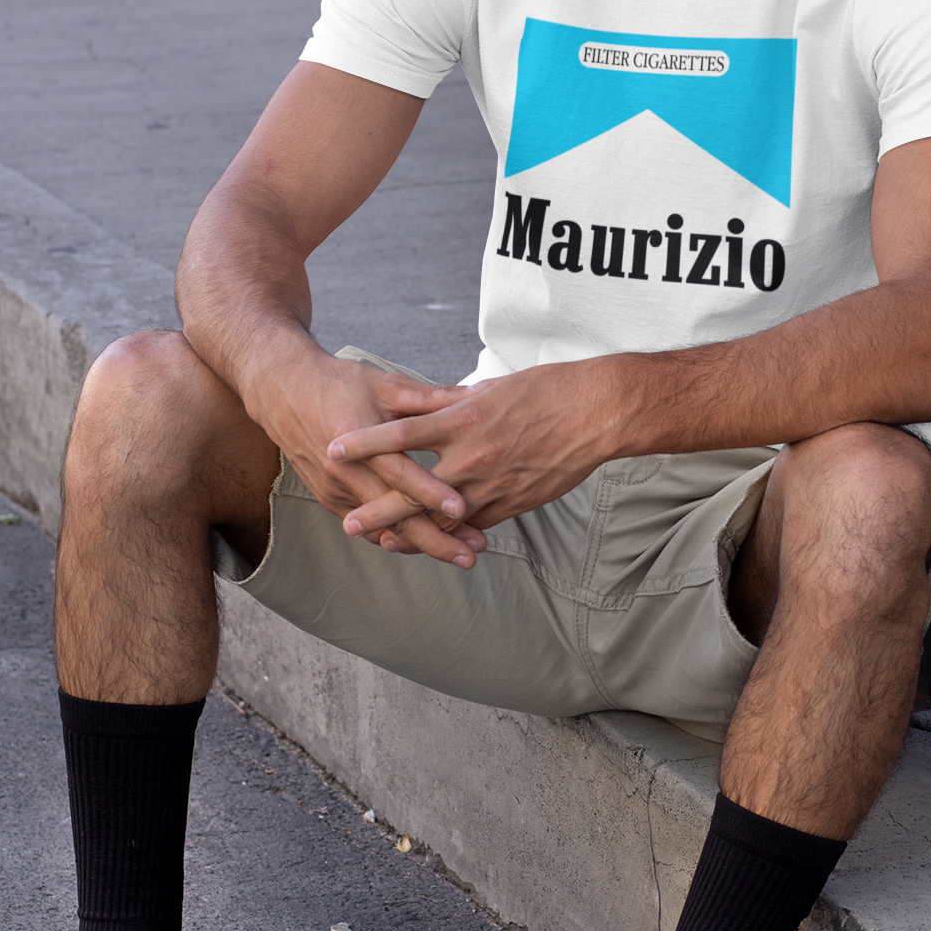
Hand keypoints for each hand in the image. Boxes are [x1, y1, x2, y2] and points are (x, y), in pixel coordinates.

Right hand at [245, 342, 488, 565]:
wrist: (284, 392)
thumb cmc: (339, 384)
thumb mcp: (386, 384)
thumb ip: (431, 398)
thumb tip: (476, 395)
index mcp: (359, 438)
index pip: (399, 473)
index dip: (431, 493)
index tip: (462, 509)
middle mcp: (344, 471)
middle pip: (394, 516)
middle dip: (435, 539)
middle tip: (472, 554)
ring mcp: (334, 490)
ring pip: (381, 529)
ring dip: (421, 544)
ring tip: (459, 553)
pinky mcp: (329, 500)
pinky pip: (366, 528)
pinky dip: (396, 538)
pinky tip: (426, 545)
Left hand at [327, 358, 630, 543]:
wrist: (597, 411)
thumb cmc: (547, 389)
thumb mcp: (494, 388)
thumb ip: (459, 403)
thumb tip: (433, 405)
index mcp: (463, 418)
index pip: (401, 435)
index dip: (365, 444)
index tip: (333, 450)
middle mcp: (473, 456)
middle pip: (414, 492)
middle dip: (380, 511)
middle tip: (348, 524)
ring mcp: (494, 484)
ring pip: (445, 519)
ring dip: (414, 533)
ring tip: (386, 542)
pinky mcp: (514, 502)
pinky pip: (477, 523)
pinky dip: (455, 532)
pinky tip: (437, 541)